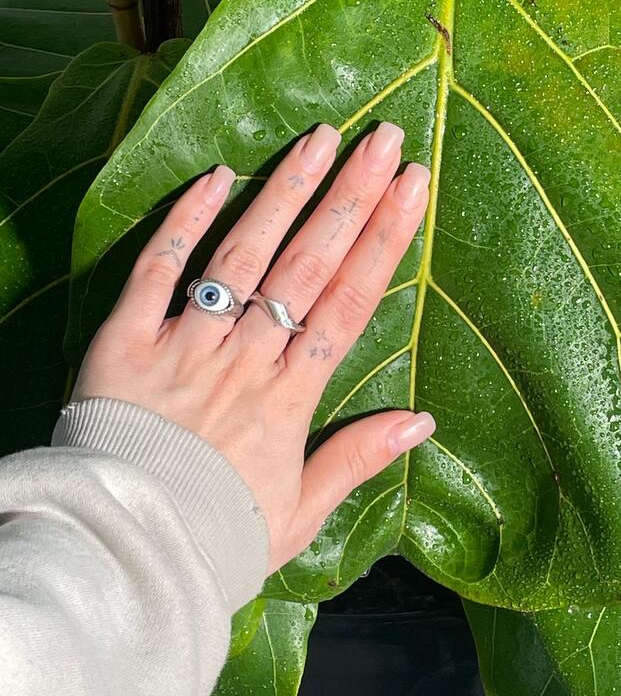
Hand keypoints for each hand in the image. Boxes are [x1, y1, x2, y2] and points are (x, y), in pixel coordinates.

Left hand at [71, 121, 433, 572]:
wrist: (122, 557)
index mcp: (290, 396)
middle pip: (307, 264)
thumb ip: (358, 458)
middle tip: (383, 138)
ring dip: (285, 193)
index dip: (384, 240)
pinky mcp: (125, 341)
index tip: (412, 187)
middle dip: (350, 197)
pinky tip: (217, 175)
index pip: (349, 302)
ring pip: (242, 255)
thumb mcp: (299, 512)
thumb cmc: (218, 535)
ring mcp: (184, 343)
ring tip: (321, 138)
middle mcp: (245, 357)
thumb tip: (423, 420)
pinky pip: (157, 272)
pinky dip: (184, 223)